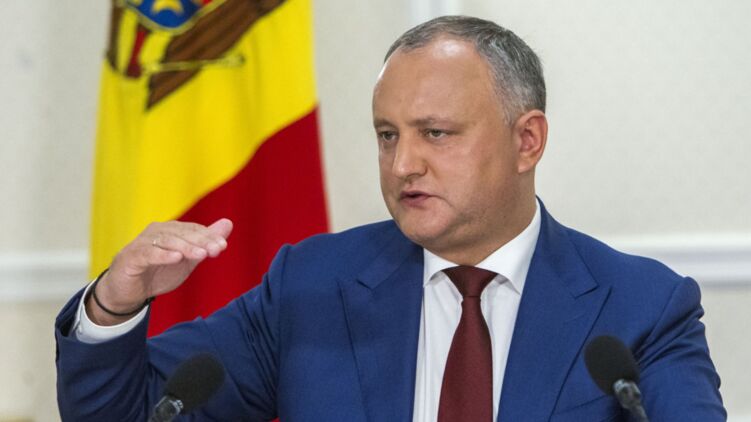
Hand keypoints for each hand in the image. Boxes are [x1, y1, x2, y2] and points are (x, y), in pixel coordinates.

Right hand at [86, 218, 232, 324]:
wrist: (128, 293)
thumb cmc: (158, 273)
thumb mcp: (187, 260)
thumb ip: (205, 243)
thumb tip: (228, 223)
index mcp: (171, 231)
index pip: (193, 230)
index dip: (208, 237)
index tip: (223, 246)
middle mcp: (156, 232)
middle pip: (181, 233)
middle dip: (200, 241)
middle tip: (216, 250)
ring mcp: (142, 243)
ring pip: (167, 241)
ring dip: (185, 247)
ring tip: (200, 254)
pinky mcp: (131, 257)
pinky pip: (148, 253)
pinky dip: (162, 255)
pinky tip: (176, 258)